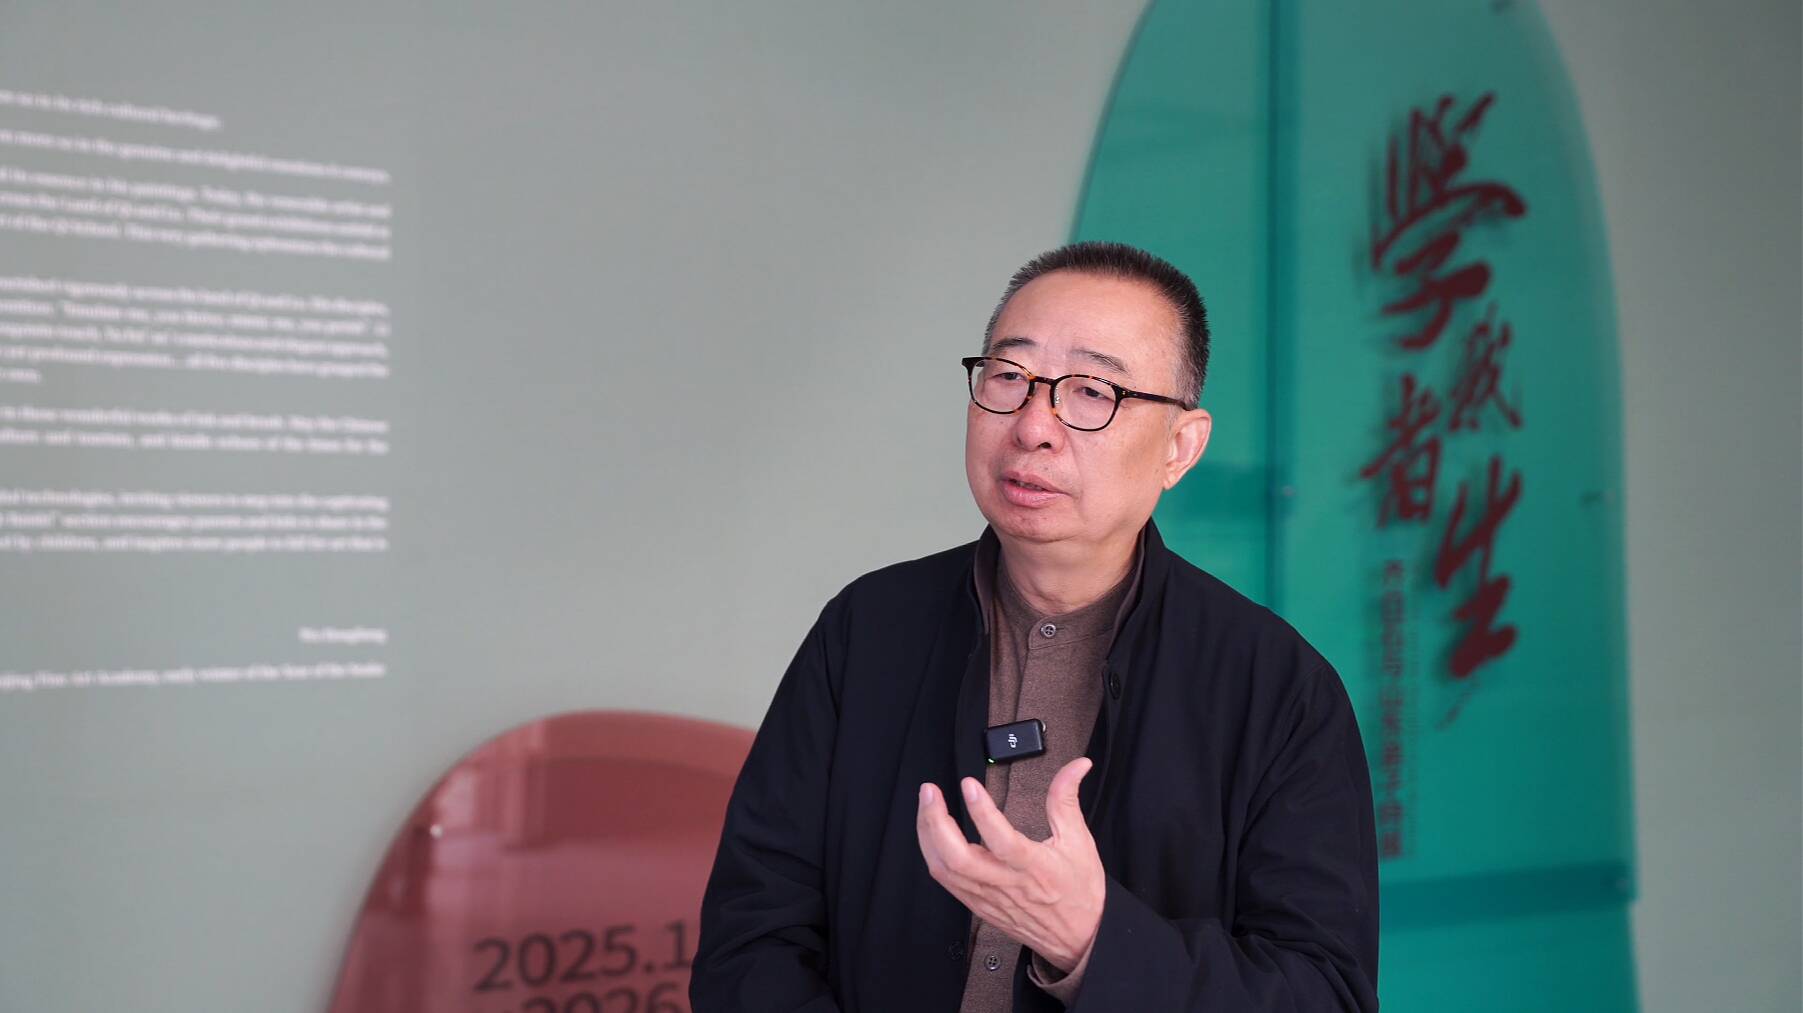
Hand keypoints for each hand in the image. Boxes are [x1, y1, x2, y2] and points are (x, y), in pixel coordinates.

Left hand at [916, 757, 1104, 971]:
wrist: (1078, 938)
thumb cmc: (1079, 892)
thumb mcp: (1079, 841)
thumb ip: (1066, 799)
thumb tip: (1076, 766)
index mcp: (1033, 867)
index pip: (1001, 839)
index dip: (982, 811)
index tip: (970, 785)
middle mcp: (1005, 884)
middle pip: (958, 858)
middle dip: (936, 821)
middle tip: (930, 791)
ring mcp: (987, 897)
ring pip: (945, 869)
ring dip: (928, 835)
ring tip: (927, 805)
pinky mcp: (978, 905)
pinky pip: (946, 881)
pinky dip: (932, 855)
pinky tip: (931, 836)